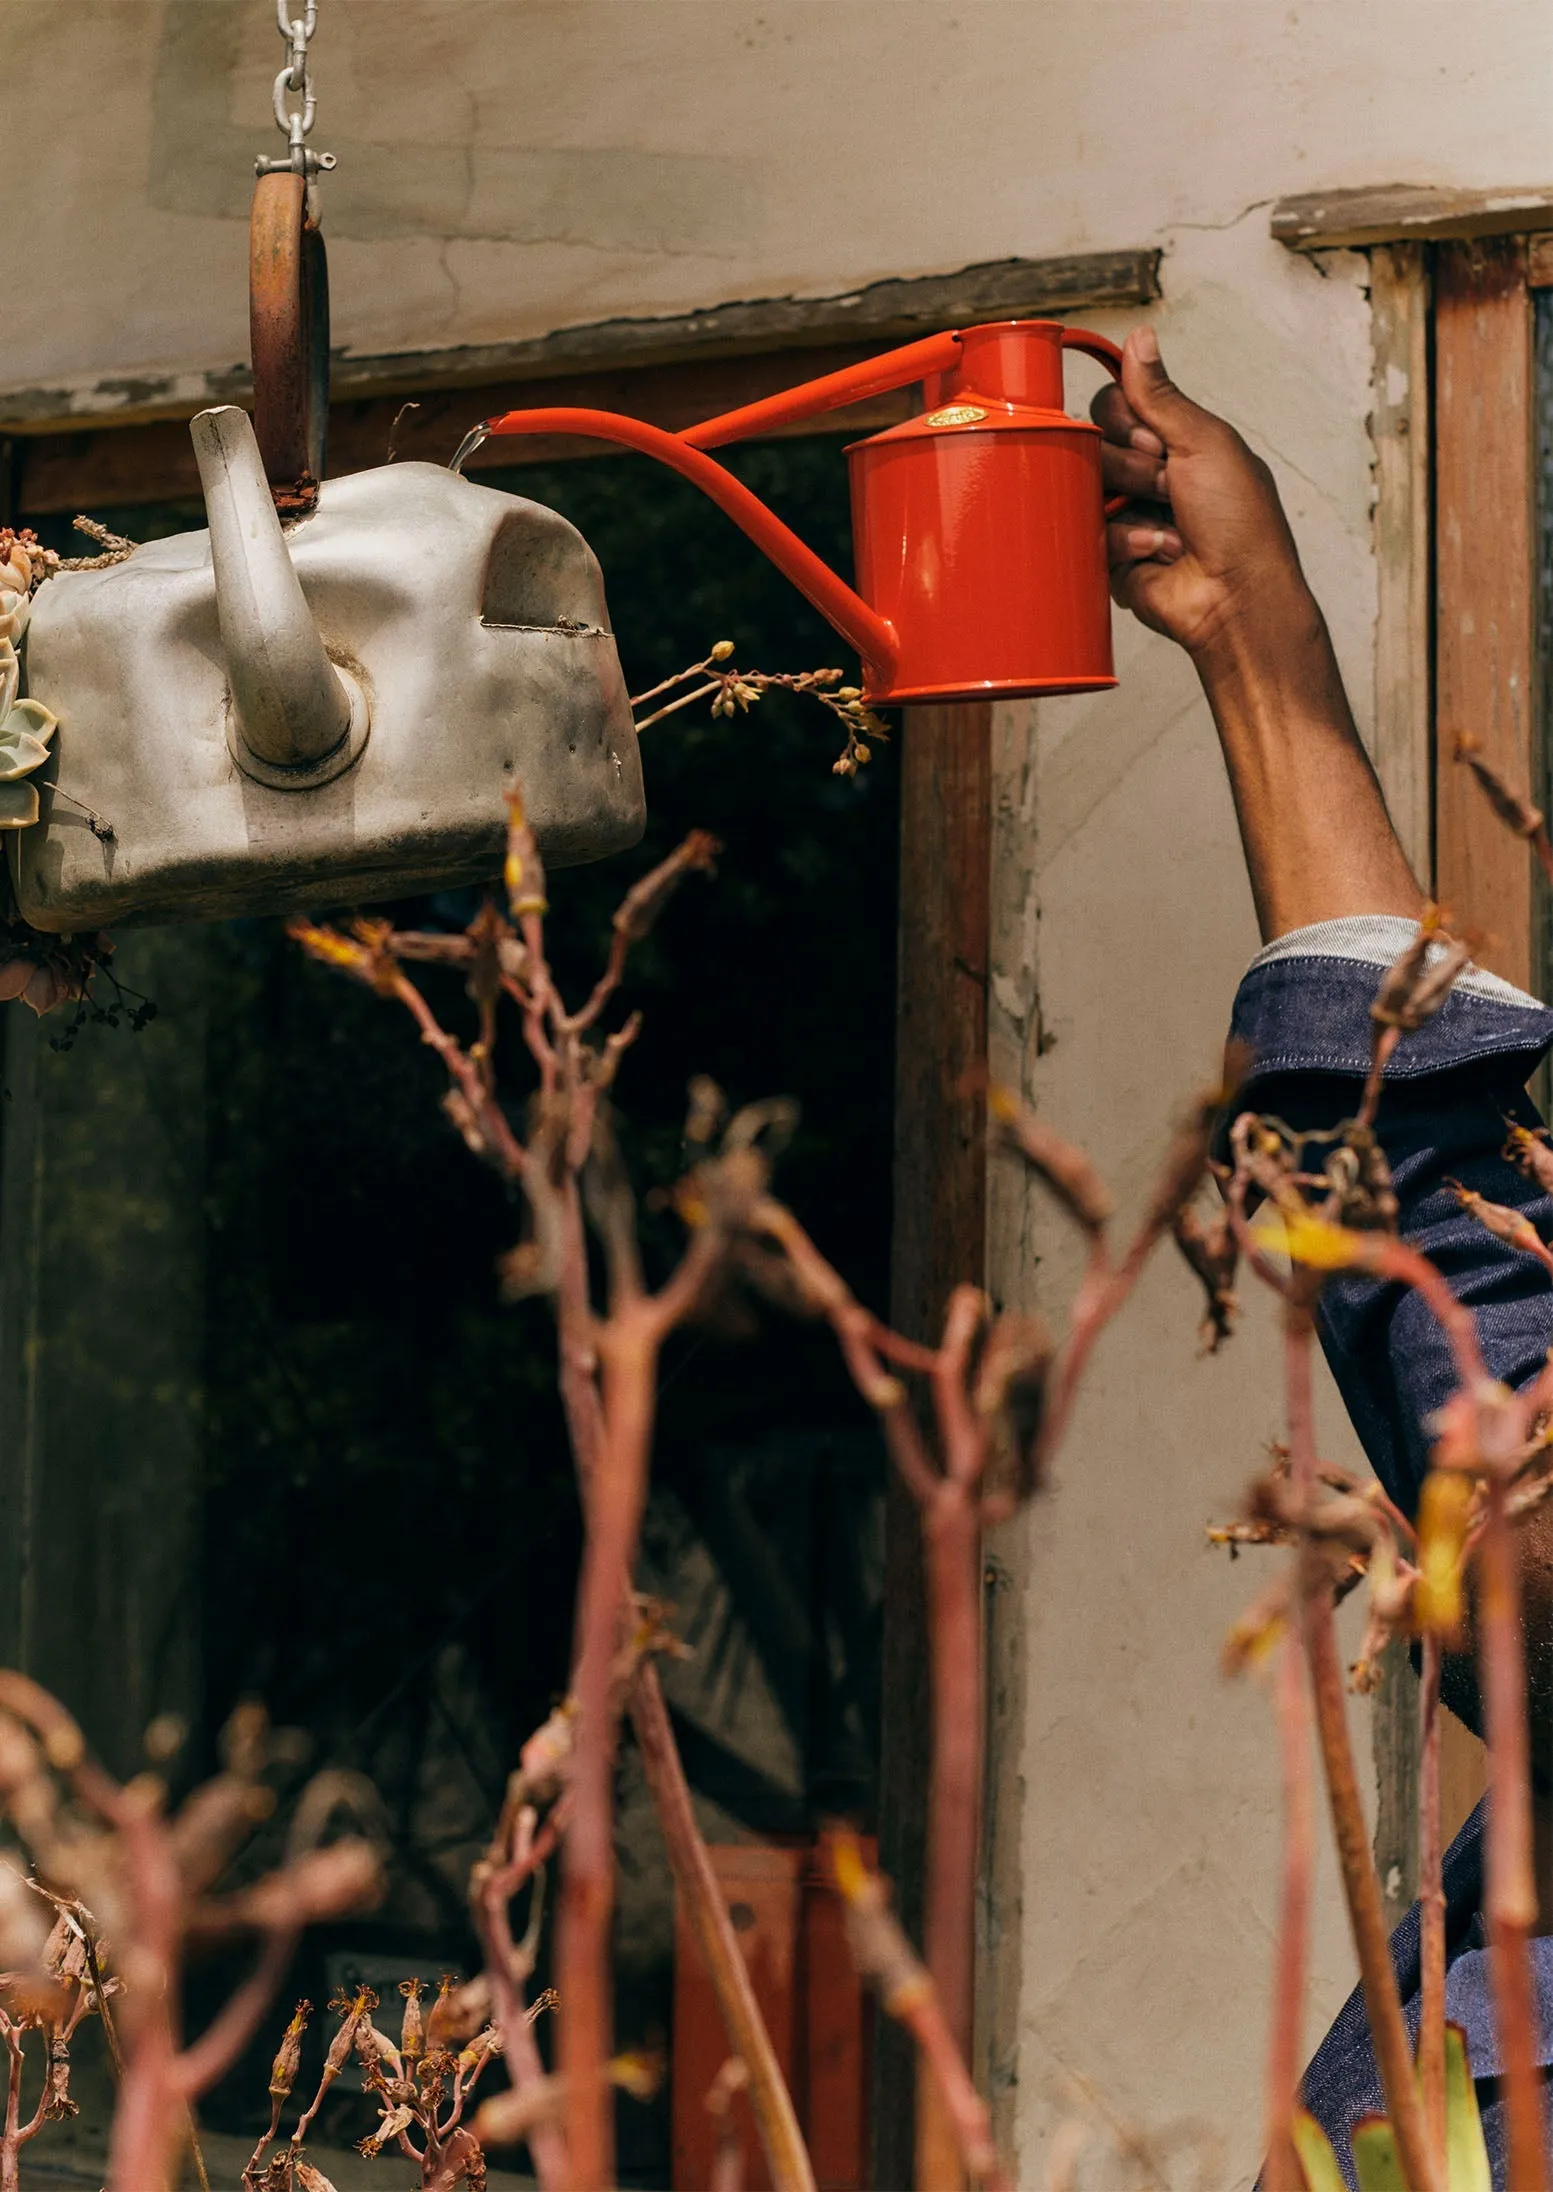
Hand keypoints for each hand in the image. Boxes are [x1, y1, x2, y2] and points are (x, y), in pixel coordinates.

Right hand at [1093, 327, 1310, 661]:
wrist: (1235, 596)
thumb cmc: (1240, 522)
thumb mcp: (1205, 441)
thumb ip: (1161, 394)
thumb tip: (1140, 337)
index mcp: (1172, 441)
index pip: (1113, 406)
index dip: (1127, 423)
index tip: (1159, 444)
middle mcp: (1145, 475)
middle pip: (1094, 444)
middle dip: (1131, 467)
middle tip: (1168, 487)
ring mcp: (1124, 514)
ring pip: (1085, 490)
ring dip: (1130, 506)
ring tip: (1168, 527)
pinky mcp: (1109, 555)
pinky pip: (1088, 535)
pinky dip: (1125, 543)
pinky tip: (1157, 553)